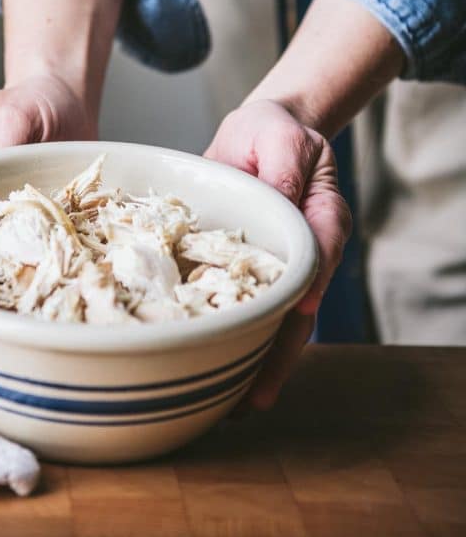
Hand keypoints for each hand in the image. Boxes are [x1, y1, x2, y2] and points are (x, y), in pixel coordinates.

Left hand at [204, 99, 351, 410]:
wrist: (254, 136)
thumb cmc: (272, 132)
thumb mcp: (279, 135)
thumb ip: (284, 163)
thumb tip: (282, 197)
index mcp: (320, 216)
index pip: (322, 253)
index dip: (312, 283)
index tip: (298, 312)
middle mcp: (303, 250)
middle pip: (300, 307)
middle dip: (280, 351)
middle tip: (258, 395)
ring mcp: (275, 264)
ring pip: (273, 319)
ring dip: (257, 360)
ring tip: (235, 404)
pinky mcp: (244, 267)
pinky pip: (241, 305)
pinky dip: (233, 336)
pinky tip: (213, 367)